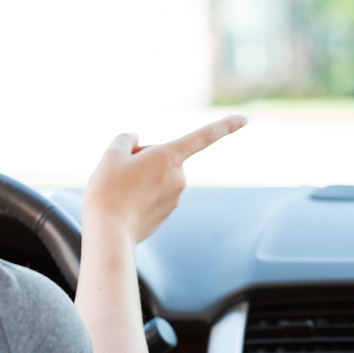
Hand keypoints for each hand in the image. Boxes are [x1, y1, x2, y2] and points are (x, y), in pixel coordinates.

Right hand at [83, 115, 246, 243]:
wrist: (109, 232)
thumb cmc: (108, 190)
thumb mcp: (111, 155)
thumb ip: (125, 140)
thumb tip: (135, 139)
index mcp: (169, 156)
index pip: (203, 136)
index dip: (225, 126)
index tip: (245, 119)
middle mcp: (179, 176)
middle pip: (162, 156)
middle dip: (144, 158)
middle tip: (119, 172)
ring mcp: (175, 197)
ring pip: (157, 177)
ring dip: (141, 178)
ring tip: (120, 191)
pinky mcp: (167, 214)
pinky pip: (154, 195)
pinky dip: (141, 195)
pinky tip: (125, 203)